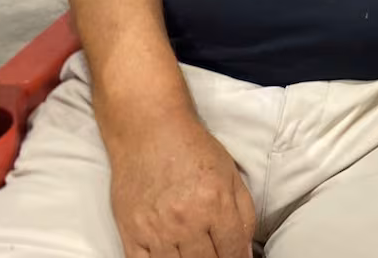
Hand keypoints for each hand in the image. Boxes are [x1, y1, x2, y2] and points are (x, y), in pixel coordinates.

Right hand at [108, 111, 255, 257]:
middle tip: (217, 254)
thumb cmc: (193, 149)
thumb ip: (244, 215)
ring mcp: (156, 230)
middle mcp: (185, 221)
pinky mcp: (131, 233)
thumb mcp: (230, 175)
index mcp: (214, 204)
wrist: (149, 131)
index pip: (232, 251)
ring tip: (196, 254)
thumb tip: (246, 252)